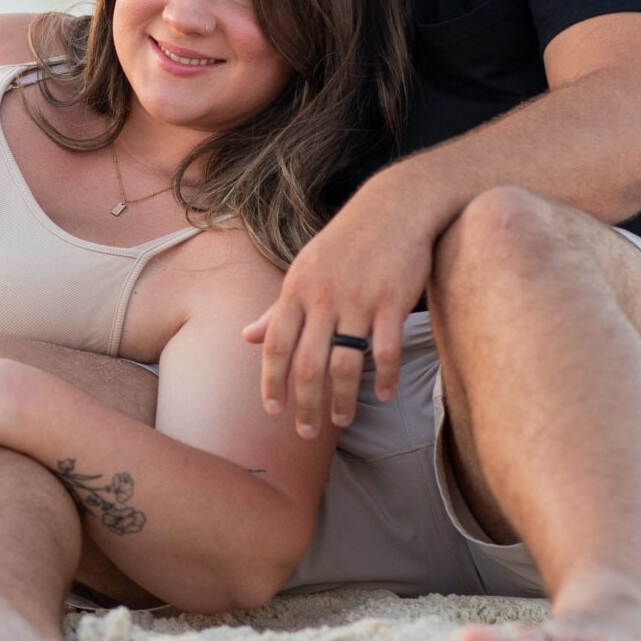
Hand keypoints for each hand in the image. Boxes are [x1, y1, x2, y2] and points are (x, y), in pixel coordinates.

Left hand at [241, 175, 436, 435]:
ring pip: (346, 364)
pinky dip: (385, 377)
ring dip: (343, 399)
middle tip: (306, 433)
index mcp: (295, 291)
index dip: (271, 382)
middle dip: (305, 404)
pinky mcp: (392, 301)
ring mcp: (358, 300)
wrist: (394, 207)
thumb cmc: (344, 242)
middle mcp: (322, 298)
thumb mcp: (303, 270)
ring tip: (342, 421)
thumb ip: (277, 309)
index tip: (273, 411)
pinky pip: (386, 349)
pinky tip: (383, 395)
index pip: (275, 346)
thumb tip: (246, 337)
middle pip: (308, 364)